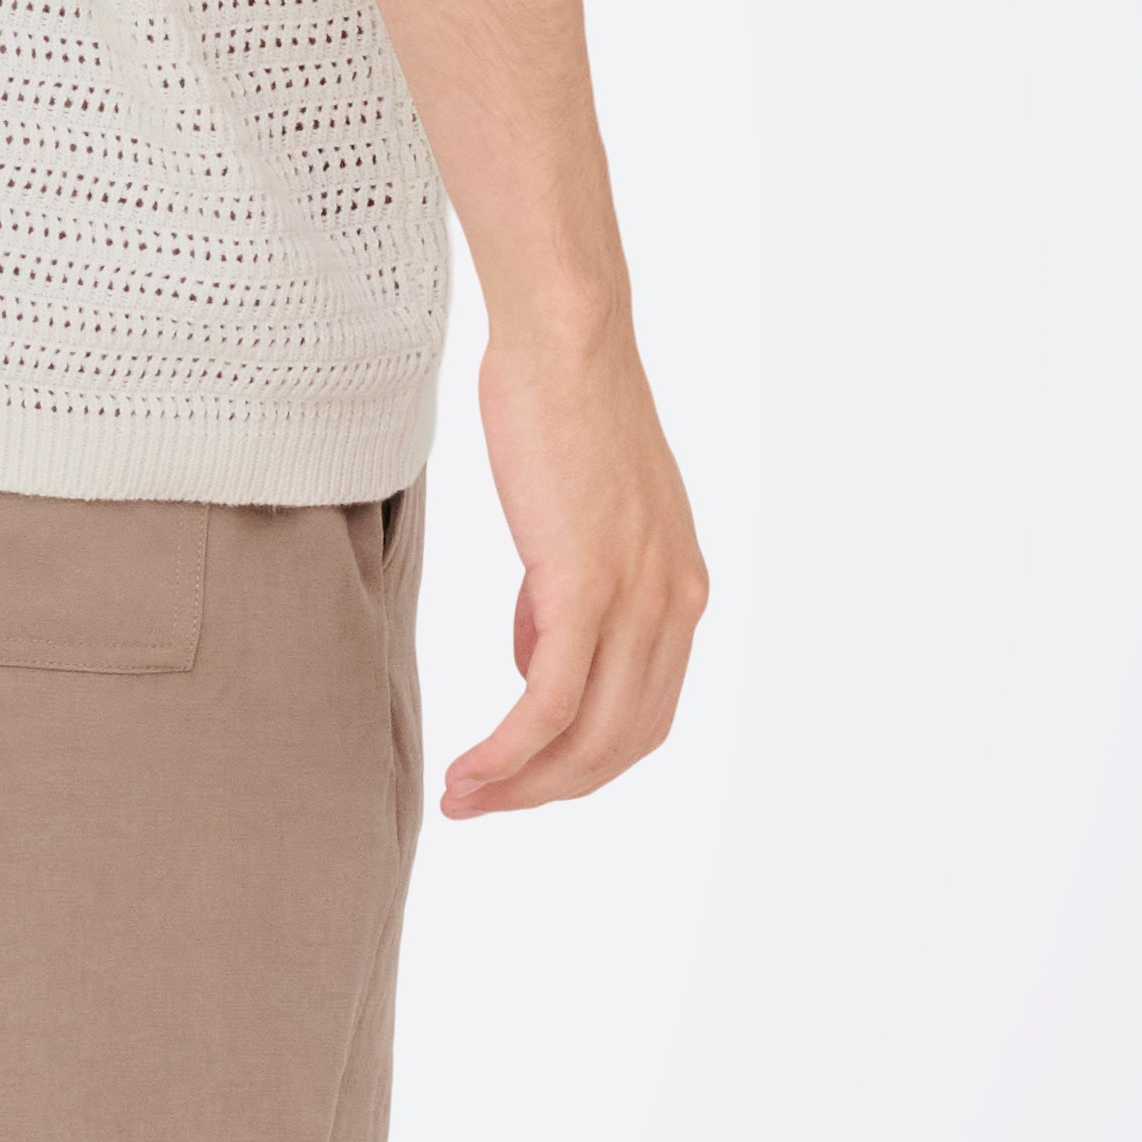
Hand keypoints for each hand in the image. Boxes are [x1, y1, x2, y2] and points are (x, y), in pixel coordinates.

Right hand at [449, 314, 708, 814]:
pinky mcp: (587, 585)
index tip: (517, 775)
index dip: (580, 761)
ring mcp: (637, 598)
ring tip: (462, 798)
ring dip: (522, 784)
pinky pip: (548, 702)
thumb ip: (564, 590)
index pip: (642, 714)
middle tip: (479, 803)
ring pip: (587, 738)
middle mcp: (675, 604)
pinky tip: (469, 769)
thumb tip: (535, 652)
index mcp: (679, 590)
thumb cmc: (556, 409)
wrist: (565, 339)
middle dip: (548, 789)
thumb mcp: (574, 518)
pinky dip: (508, 751)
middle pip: (620, 743)